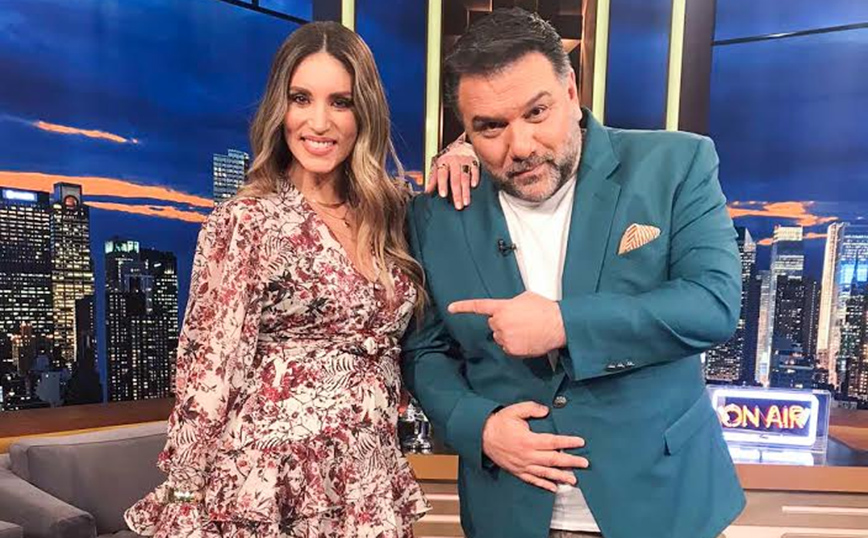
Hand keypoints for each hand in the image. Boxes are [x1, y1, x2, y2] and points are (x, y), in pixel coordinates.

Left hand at [426, 134, 479, 210]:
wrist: (462, 146)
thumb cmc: (448, 160)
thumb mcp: (437, 166)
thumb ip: (433, 179)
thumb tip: (427, 192)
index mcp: (443, 162)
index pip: (442, 174)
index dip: (442, 184)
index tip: (443, 195)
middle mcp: (454, 161)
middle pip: (455, 179)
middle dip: (457, 193)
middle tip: (458, 206)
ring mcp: (465, 161)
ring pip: (465, 177)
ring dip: (466, 190)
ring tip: (466, 202)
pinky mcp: (475, 161)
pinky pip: (475, 170)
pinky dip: (475, 177)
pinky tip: (474, 186)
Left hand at [449, 291, 566, 356]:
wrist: (558, 325)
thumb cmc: (545, 310)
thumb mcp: (525, 297)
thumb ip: (511, 302)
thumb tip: (511, 307)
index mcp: (502, 307)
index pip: (478, 306)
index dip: (463, 307)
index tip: (451, 308)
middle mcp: (500, 322)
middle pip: (493, 324)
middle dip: (503, 323)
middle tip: (520, 322)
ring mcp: (505, 337)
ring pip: (500, 337)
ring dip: (509, 334)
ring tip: (526, 331)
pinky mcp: (511, 349)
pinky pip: (507, 348)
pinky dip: (515, 345)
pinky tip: (527, 339)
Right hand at [482, 402, 587, 491]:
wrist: (481, 436)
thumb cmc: (499, 423)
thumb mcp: (514, 410)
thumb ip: (532, 408)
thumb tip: (546, 410)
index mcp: (528, 440)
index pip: (553, 442)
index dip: (567, 442)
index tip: (580, 442)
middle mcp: (527, 455)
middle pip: (553, 460)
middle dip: (570, 462)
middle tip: (584, 463)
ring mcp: (523, 465)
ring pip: (545, 473)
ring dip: (560, 477)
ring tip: (573, 480)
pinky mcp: (518, 471)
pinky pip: (533, 480)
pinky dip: (544, 485)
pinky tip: (553, 488)